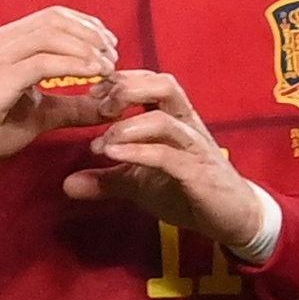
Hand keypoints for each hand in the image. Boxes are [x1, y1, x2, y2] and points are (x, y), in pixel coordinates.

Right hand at [0, 9, 121, 176]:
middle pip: (56, 19)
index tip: (110, 46)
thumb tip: (110, 106)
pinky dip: (74, 65)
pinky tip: (94, 76)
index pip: (53, 17)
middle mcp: (1, 41)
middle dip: (91, 34)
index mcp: (8, 41)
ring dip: (86, 48)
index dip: (86, 26)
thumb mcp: (39, 115)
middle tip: (114, 56)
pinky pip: (43, 63)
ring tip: (108, 67)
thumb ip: (72, 107)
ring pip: (52, 35)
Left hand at [64, 71, 270, 251]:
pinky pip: (168, 155)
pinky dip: (138, 153)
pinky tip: (114, 156)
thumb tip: (67, 185)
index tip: (89, 91)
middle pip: (162, 84)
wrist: (232, 219)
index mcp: (174, 117)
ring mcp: (195, 147)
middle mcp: (187, 124)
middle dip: (126, 88)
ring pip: (164, 118)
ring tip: (100, 141)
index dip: (119, 79)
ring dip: (127, 126)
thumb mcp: (139, 185)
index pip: (148, 81)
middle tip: (94, 103)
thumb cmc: (188, 191)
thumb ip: (106, 180)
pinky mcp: (199, 172)